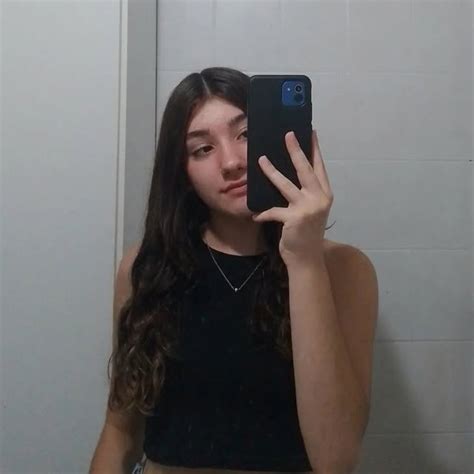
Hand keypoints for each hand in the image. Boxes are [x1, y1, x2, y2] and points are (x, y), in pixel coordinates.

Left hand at [252, 129, 333, 267]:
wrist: (307, 258)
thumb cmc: (306, 232)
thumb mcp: (310, 210)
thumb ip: (304, 193)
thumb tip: (289, 173)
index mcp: (325, 193)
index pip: (319, 167)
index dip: (315, 149)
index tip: (310, 132)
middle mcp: (319, 198)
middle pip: (305, 169)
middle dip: (296, 150)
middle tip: (288, 134)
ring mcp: (307, 208)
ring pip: (286, 184)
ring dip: (271, 171)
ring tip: (260, 159)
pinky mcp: (294, 219)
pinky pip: (274, 211)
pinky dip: (263, 213)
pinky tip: (255, 215)